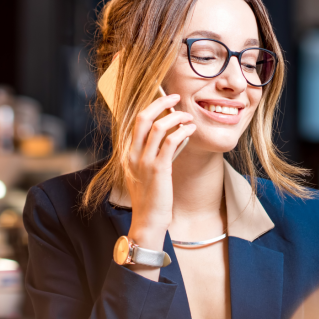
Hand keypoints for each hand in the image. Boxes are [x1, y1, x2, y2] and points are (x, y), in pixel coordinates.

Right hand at [123, 93, 194, 275]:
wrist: (147, 221)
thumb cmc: (151, 198)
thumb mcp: (148, 172)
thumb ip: (158, 152)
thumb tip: (175, 134)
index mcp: (128, 153)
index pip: (136, 121)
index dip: (152, 106)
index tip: (166, 99)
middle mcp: (132, 154)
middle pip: (143, 117)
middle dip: (161, 102)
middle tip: (176, 97)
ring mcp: (144, 162)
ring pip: (158, 127)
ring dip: (176, 117)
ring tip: (189, 117)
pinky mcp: (158, 170)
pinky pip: (170, 142)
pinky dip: (182, 132)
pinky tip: (191, 131)